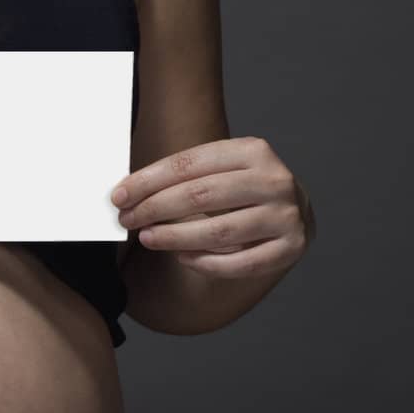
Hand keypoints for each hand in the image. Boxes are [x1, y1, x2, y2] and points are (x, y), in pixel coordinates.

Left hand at [111, 135, 313, 278]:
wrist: (294, 211)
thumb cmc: (242, 189)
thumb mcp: (220, 169)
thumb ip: (183, 176)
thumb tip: (128, 192)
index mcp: (253, 150)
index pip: (188, 164)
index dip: (148, 181)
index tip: (119, 196)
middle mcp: (274, 180)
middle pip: (201, 195)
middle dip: (155, 208)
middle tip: (126, 219)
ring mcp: (287, 215)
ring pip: (219, 231)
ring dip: (175, 237)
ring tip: (147, 238)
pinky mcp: (291, 247)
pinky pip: (239, 262)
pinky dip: (205, 262)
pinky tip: (182, 257)